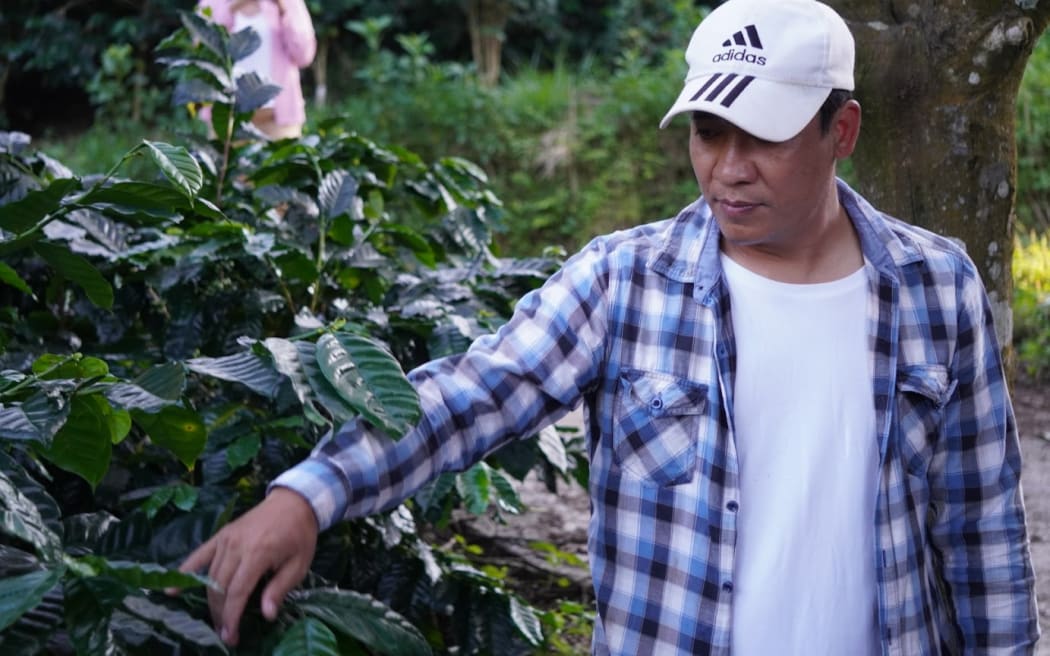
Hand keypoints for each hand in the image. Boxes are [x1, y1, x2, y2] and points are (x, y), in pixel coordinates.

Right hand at [177, 487, 318, 645]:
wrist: (293, 502)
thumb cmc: (299, 535)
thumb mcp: (299, 564)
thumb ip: (280, 589)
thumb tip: (266, 615)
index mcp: (258, 553)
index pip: (237, 592)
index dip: (231, 616)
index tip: (230, 636)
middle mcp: (237, 546)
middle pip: (219, 587)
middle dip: (219, 614)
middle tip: (225, 633)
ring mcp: (225, 539)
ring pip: (209, 576)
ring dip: (209, 601)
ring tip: (216, 620)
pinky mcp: (220, 535)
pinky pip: (198, 555)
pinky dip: (185, 572)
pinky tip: (171, 590)